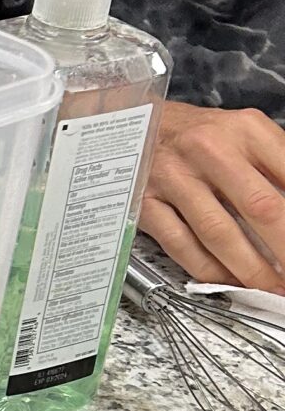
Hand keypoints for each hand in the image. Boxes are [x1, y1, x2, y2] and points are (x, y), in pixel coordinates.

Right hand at [140, 101, 284, 293]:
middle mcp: (209, 149)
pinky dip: (208, 269)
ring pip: (218, 233)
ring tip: (270, 287)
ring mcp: (174, 176)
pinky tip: (228, 279)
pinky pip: (180, 244)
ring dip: (251, 269)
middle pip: (261, 208)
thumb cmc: (200, 135)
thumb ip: (279, 169)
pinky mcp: (146, 200)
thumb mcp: (249, 135)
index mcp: (245, 131)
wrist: (139, 123)